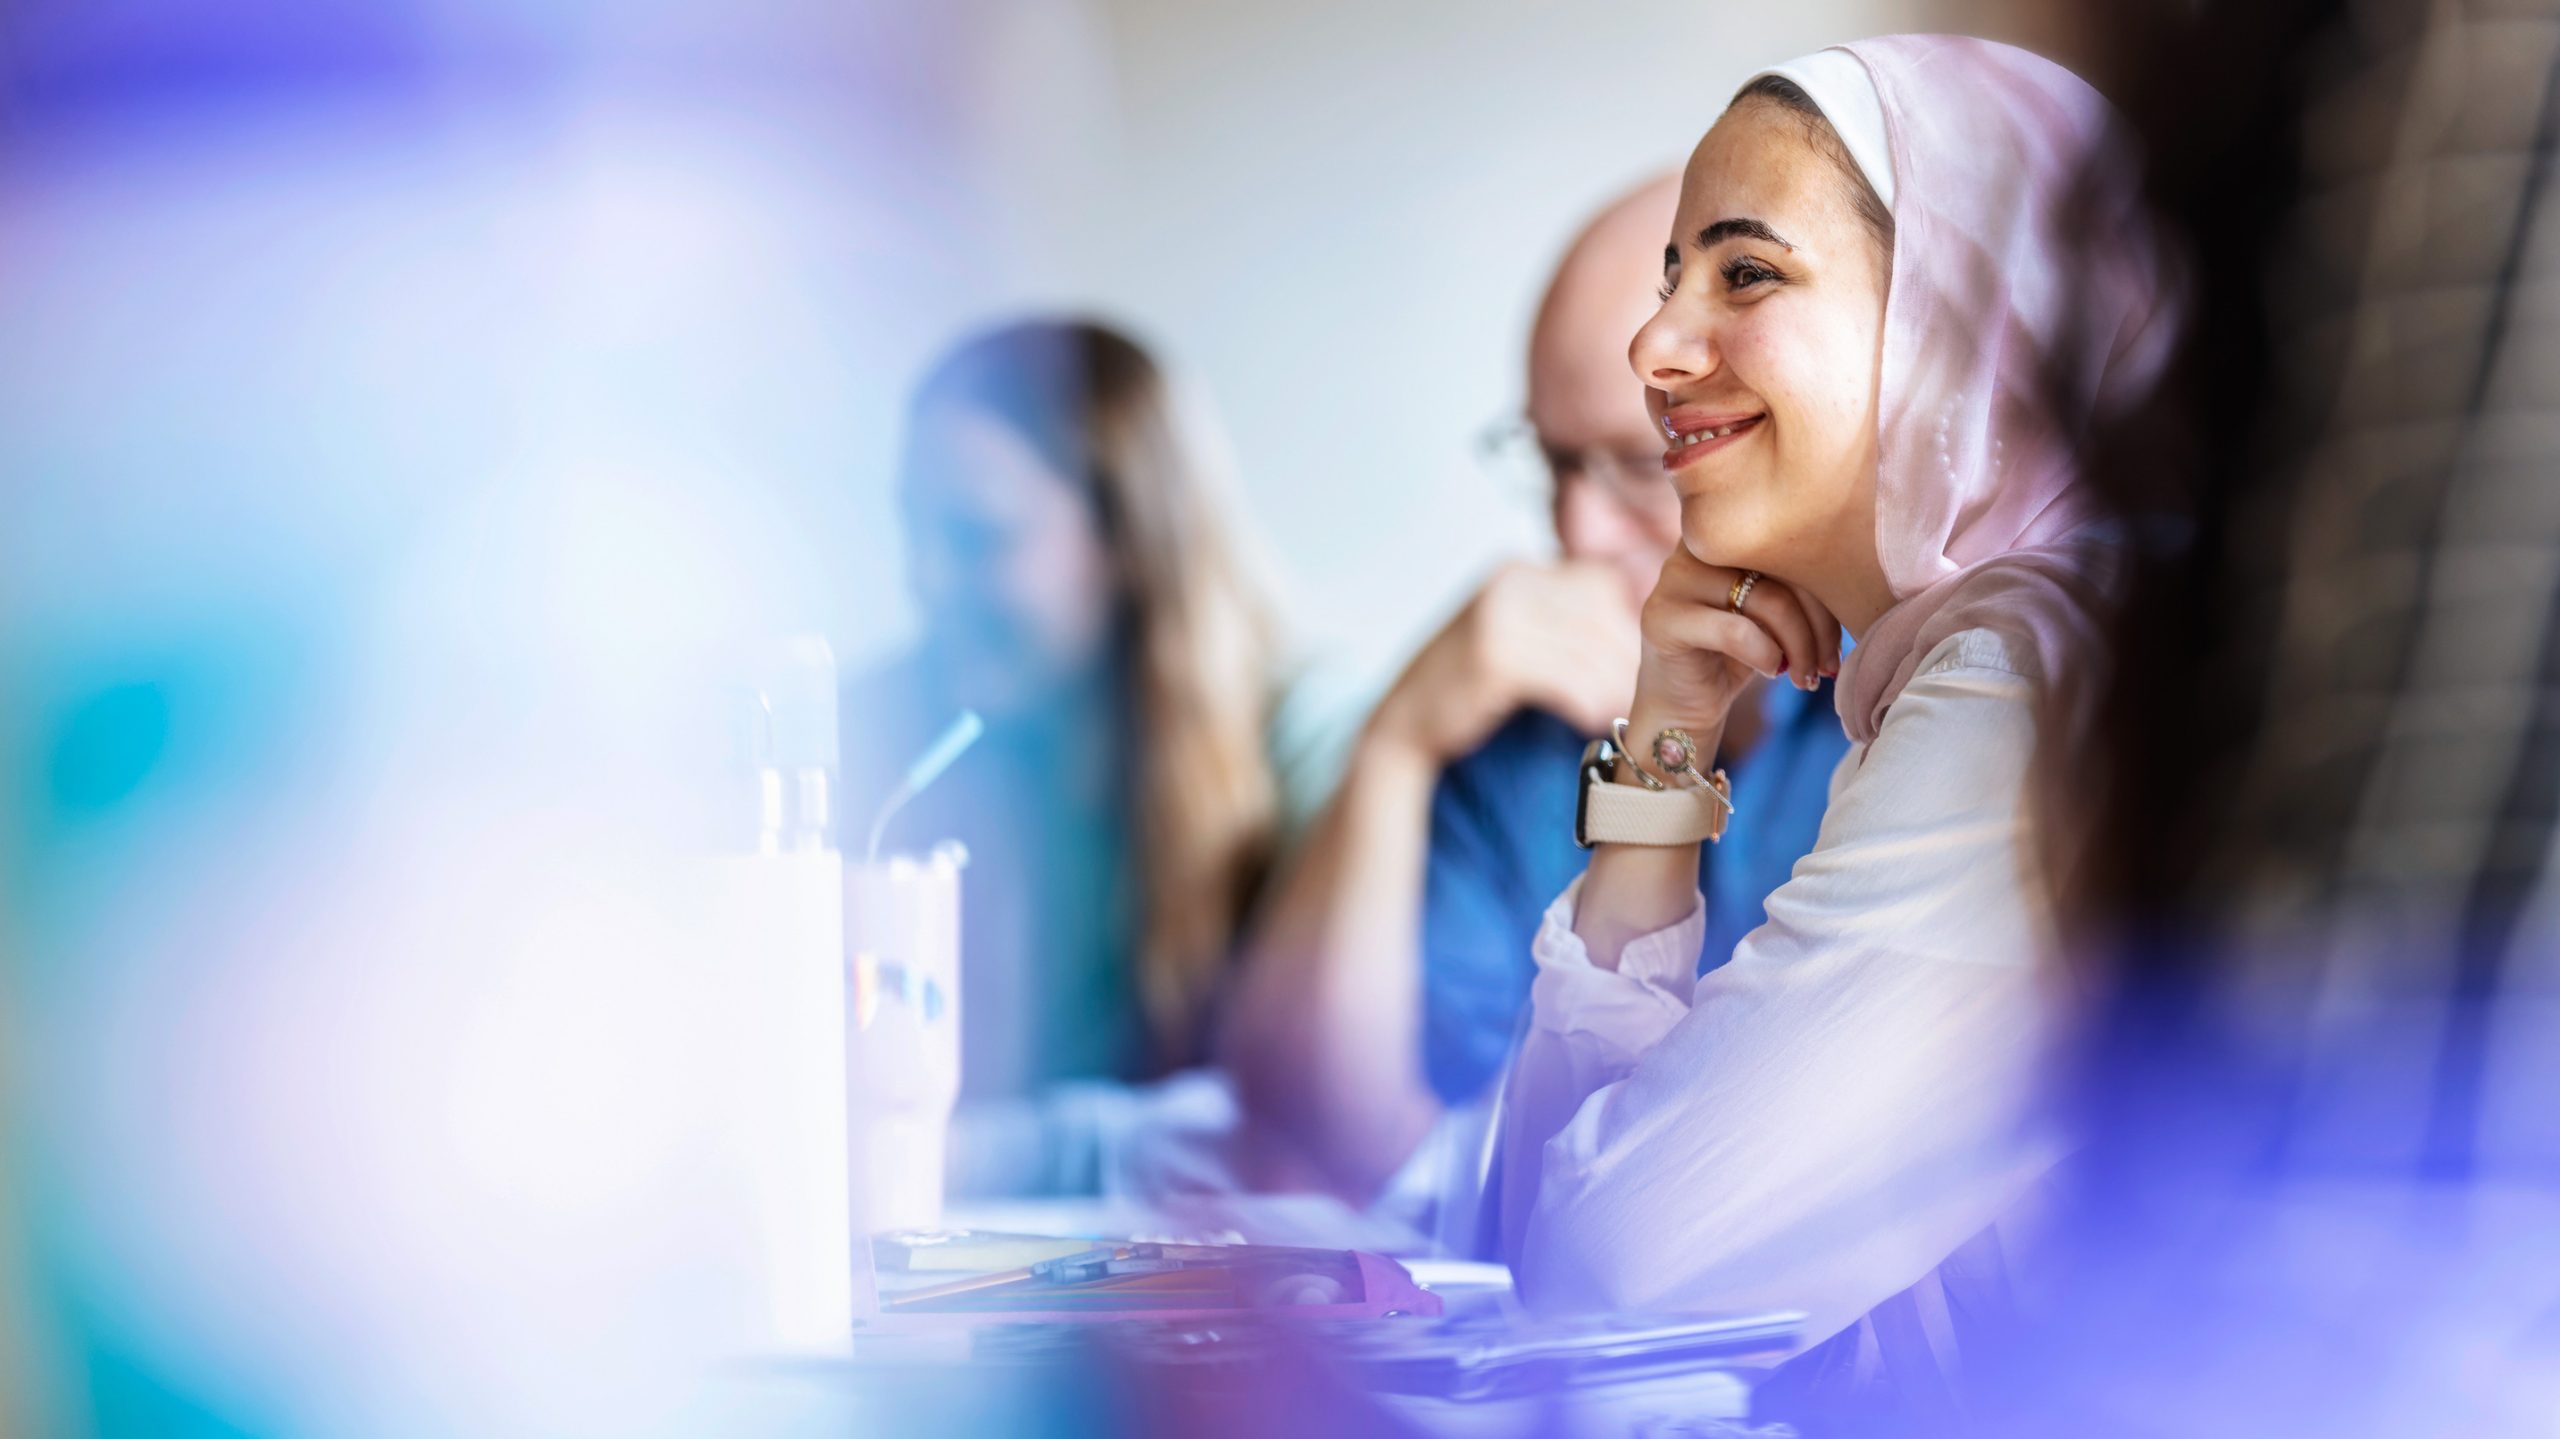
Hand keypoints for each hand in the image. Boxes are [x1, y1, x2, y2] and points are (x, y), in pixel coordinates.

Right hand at [1368, 560, 1639, 765]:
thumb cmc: (1465, 681)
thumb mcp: (1509, 628)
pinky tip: (1591, 723)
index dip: (1623, 624)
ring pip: (1586, 652)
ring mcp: (1497, 618)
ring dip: (1610, 689)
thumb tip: (1634, 628)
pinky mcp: (1493, 660)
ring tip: (1617, 714)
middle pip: (1599, 616)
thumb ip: (1556, 617)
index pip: (1600, 583)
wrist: (1403, 719)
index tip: (1630, 664)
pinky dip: (1586, 704)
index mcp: (1515, 571)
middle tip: (1635, 697)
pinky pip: (1565, 680)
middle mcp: (1507, 584)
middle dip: (1623, 660)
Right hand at [1625, 547, 1840, 748]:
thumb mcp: (1774, 609)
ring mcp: (1675, 578)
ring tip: (1806, 678)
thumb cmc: (1738, 652)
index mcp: (1730, 532)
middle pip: (1787, 568)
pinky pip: (1737, 631)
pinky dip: (1767, 655)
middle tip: (1829, 665)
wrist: (1684, 704)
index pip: (1796, 543)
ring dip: (1800, 647)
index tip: (1841, 639)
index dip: (1830, 590)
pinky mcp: (1662, 618)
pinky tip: (1774, 671)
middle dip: (1820, 623)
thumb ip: (1798, 582)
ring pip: (1769, 600)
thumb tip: (1863, 580)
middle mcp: (1698, 544)